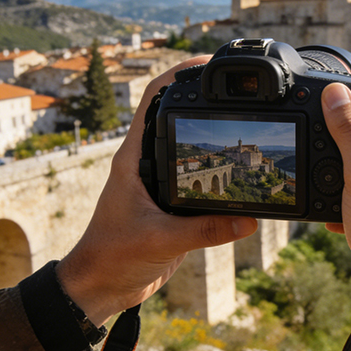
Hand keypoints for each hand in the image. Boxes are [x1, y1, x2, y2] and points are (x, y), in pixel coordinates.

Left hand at [57, 56, 257, 325]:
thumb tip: (248, 220)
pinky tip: (242, 179)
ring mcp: (160, 182)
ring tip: (248, 129)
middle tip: (240, 93)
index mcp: (134, 158)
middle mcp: (146, 162)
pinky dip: (222, 176)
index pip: (154, 99)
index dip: (179, 74)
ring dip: (215, 138)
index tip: (208, 64)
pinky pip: (201, 180)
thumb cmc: (112, 256)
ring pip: (191, 148)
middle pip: (177, 116)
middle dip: (206, 100)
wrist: (102, 286)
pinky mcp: (172, 204)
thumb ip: (204, 230)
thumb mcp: (160, 240)